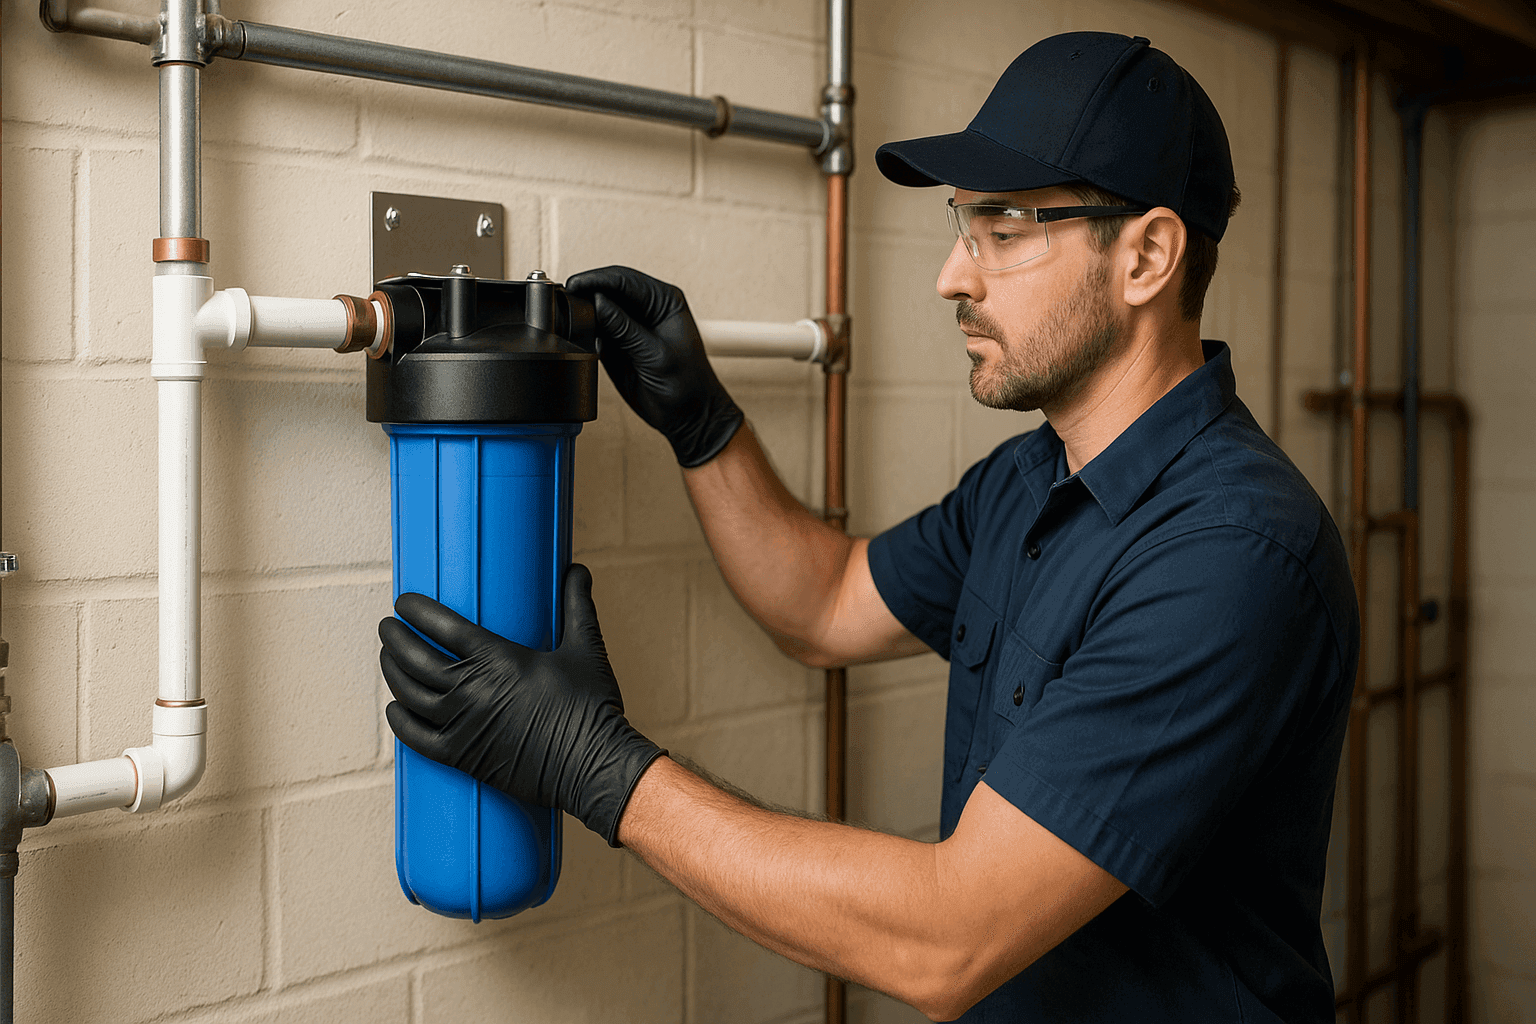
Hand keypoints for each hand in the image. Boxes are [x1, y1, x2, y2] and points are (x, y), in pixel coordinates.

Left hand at [379, 564, 664, 846]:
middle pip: (416, 659)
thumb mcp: (586, 648)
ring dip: (393, 673)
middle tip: (388, 626)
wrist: (593, 765)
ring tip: (388, 658)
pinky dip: (400, 722)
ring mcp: (463, 725)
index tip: (403, 601)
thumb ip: (576, 605)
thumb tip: (577, 570)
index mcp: (498, 659)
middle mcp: (472, 690)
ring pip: (410, 695)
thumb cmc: (591, 706)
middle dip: (396, 638)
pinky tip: (395, 709)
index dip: (417, 610)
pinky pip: (417, 738)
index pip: (443, 626)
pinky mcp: (463, 756)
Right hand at [565, 265, 743, 467]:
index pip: (626, 280)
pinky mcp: (618, 343)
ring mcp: (631, 325)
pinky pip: (596, 329)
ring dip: (584, 310)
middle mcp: (647, 308)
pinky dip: (584, 329)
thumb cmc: (686, 385)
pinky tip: (576, 333)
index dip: (598, 280)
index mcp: (664, 301)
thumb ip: (625, 328)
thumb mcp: (655, 355)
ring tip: (567, 314)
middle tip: (565, 297)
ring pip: (600, 307)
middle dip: (587, 291)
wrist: (687, 416)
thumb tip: (597, 302)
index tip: (576, 284)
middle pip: (609, 288)